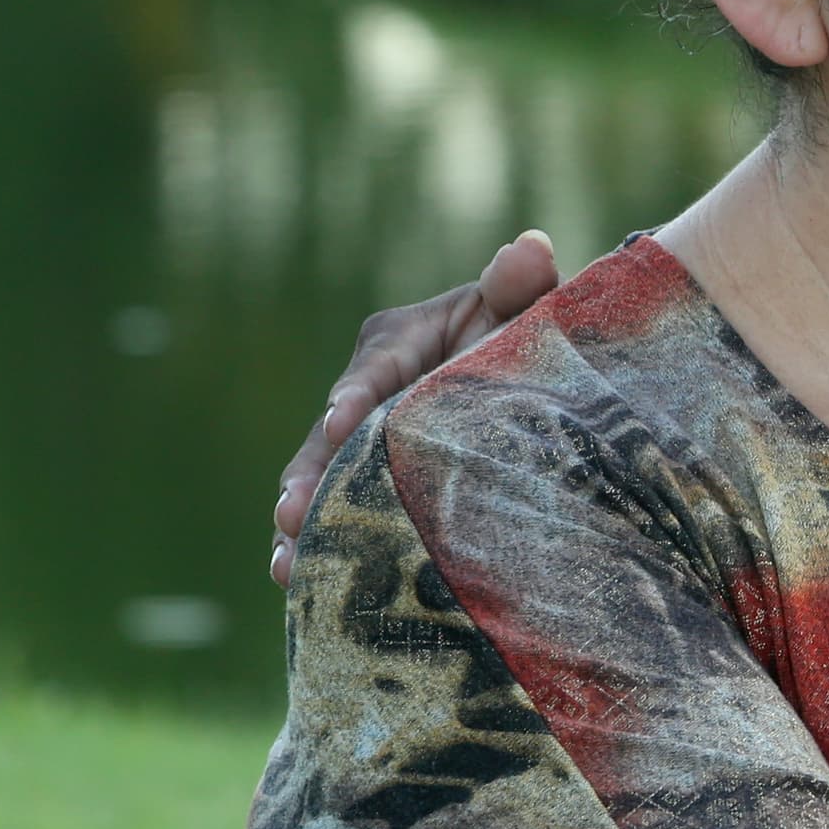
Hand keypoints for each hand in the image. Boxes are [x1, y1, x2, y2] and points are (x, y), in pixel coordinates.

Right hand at [269, 230, 559, 584]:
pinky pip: (335, 510)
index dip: (355, 396)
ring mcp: (360, 440)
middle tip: (291, 513)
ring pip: (321, 477)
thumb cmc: (532, 341)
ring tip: (284, 561)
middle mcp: (367, 388)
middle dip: (309, 473)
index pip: (374, 366)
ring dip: (301, 517)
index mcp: (400, 338)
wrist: (544, 391)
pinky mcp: (367, 479)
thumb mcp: (527, 312)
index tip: (340, 425)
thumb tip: (530, 248)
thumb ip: (523, 286)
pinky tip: (293, 579)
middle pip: (330, 433)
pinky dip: (315, 542)